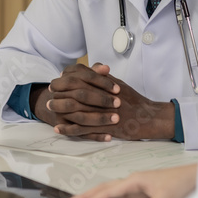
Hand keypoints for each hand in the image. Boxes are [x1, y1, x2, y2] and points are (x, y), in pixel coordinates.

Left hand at [39, 63, 175, 140]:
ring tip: (50, 109)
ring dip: (60, 109)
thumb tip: (92, 69)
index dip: (66, 78)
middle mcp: (102, 96)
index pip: (80, 77)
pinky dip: (68, 129)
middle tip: (49, 95)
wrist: (148, 117)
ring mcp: (102, 112)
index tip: (57, 81)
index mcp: (104, 84)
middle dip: (59, 93)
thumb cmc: (135, 101)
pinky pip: (82, 129)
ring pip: (75, 109)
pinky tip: (58, 128)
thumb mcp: (119, 84)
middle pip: (74, 92)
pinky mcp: (104, 127)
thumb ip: (104, 77)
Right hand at [65, 164, 197, 197]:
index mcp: (134, 181)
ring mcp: (134, 188)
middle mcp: (130, 183)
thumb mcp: (166, 197)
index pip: (109, 192)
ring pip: (108, 191)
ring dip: (93, 197)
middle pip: (103, 189)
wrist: (191, 178)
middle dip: (86, 196)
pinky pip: (117, 197)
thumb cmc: (178, 184)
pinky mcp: (138, 193)